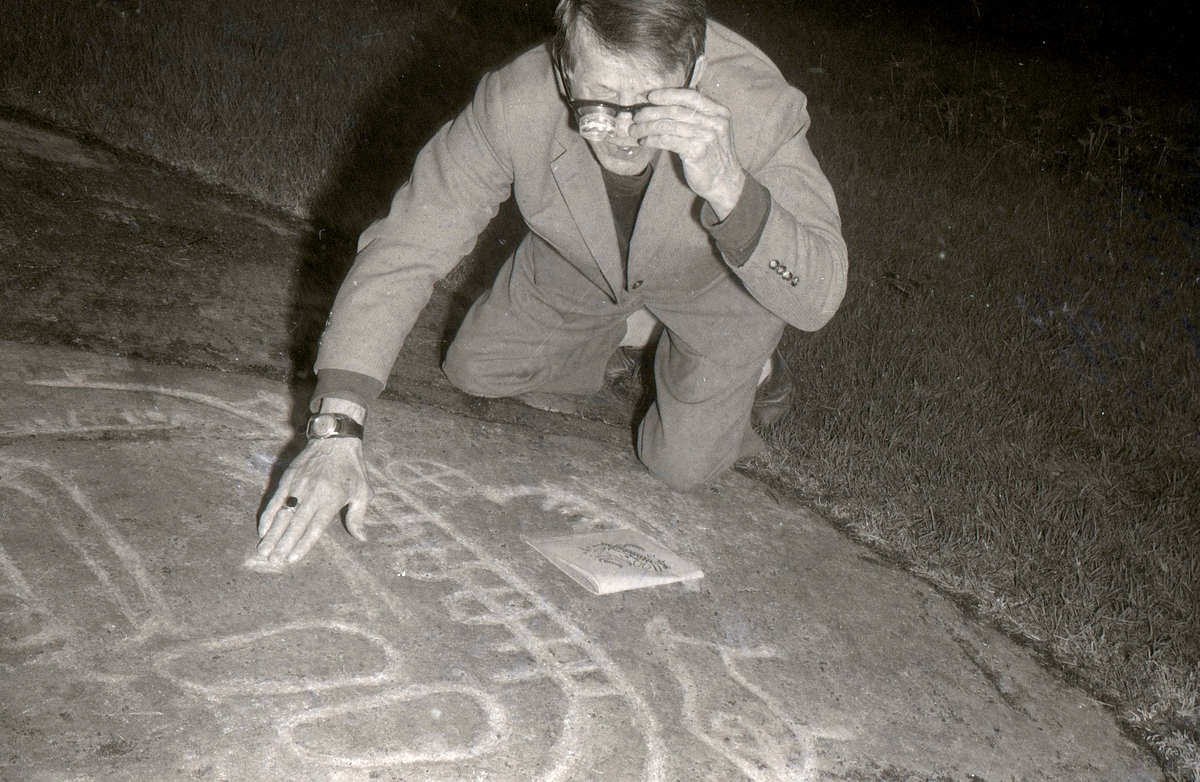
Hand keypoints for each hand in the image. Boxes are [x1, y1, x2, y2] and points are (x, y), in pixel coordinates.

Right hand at [256, 436, 372, 564]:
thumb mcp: (363, 491)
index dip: (303, 544)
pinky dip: (268, 515)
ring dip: (272, 535)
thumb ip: (358, 516)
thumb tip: (361, 538)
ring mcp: (298, 485)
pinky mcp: (288, 477)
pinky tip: (263, 530)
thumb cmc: (352, 468)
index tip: (292, 559)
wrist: (336, 438)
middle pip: (295, 524)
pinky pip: (275, 499)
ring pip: (283, 514)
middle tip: (272, 562)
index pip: (315, 527)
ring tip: (263, 551)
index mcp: (331, 498)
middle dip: (283, 545)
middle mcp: (313, 493)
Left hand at [631, 88, 745, 218]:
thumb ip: (697, 116)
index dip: (668, 94)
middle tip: (637, 116)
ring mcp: (707, 136)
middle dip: (652, 112)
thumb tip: (666, 103)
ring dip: (648, 127)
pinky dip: (653, 140)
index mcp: (718, 111)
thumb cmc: (713, 155)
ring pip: (669, 126)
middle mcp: (714, 121)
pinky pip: (668, 141)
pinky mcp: (697, 151)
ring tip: (635, 130)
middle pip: (676, 110)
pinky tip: (645, 142)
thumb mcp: (711, 130)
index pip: (690, 96)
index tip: (650, 96)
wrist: (725, 181)